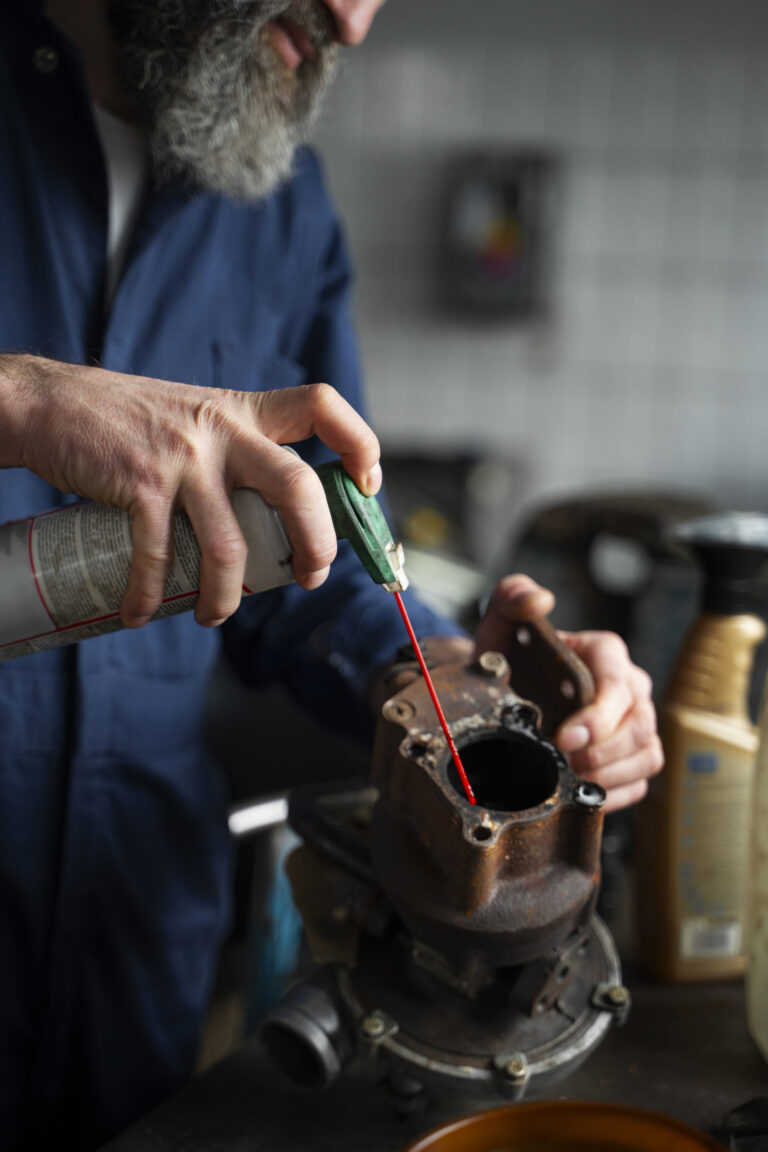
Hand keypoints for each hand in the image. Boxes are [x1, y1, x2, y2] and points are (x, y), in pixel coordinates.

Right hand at [1, 354, 380, 627]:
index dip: (358, 442)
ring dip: (227, 596)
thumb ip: (235, 451)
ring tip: (213, 615)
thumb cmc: (128, 421)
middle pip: (297, 487)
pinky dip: (150, 595)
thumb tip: (270, 517)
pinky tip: (140, 613)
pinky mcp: (140, 484)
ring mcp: (183, 457)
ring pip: (231, 544)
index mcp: (243, 411)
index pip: (320, 406)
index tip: (367, 484)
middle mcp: (222, 430)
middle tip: (309, 577)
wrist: (51, 403)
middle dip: (316, 545)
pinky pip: (158, 557)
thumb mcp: (197, 417)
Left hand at [474, 574, 663, 811]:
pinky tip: (586, 794)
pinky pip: (641, 781)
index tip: (563, 738)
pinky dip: (617, 793)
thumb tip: (540, 599)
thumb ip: (513, 596)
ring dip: (611, 775)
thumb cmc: (511, 654)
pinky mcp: (633, 755)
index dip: (597, 718)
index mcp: (606, 653)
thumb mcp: (503, 621)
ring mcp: (636, 723)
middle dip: (602, 752)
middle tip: (565, 765)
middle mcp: (630, 687)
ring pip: (647, 755)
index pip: (618, 686)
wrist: (507, 688)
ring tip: (573, 781)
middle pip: (639, 726)